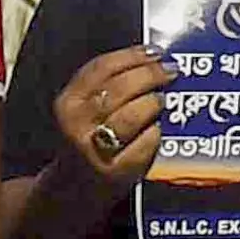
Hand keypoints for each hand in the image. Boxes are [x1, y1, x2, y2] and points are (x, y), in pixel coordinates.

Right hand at [51, 47, 171, 188]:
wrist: (73, 188)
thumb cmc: (87, 138)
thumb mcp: (85, 108)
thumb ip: (109, 83)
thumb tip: (151, 56)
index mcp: (69, 102)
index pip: (102, 68)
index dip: (132, 56)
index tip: (155, 51)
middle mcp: (78, 123)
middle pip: (120, 88)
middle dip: (150, 75)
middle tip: (170, 70)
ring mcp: (96, 148)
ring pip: (132, 114)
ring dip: (153, 102)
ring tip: (163, 99)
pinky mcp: (117, 170)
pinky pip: (146, 141)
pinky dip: (156, 131)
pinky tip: (158, 128)